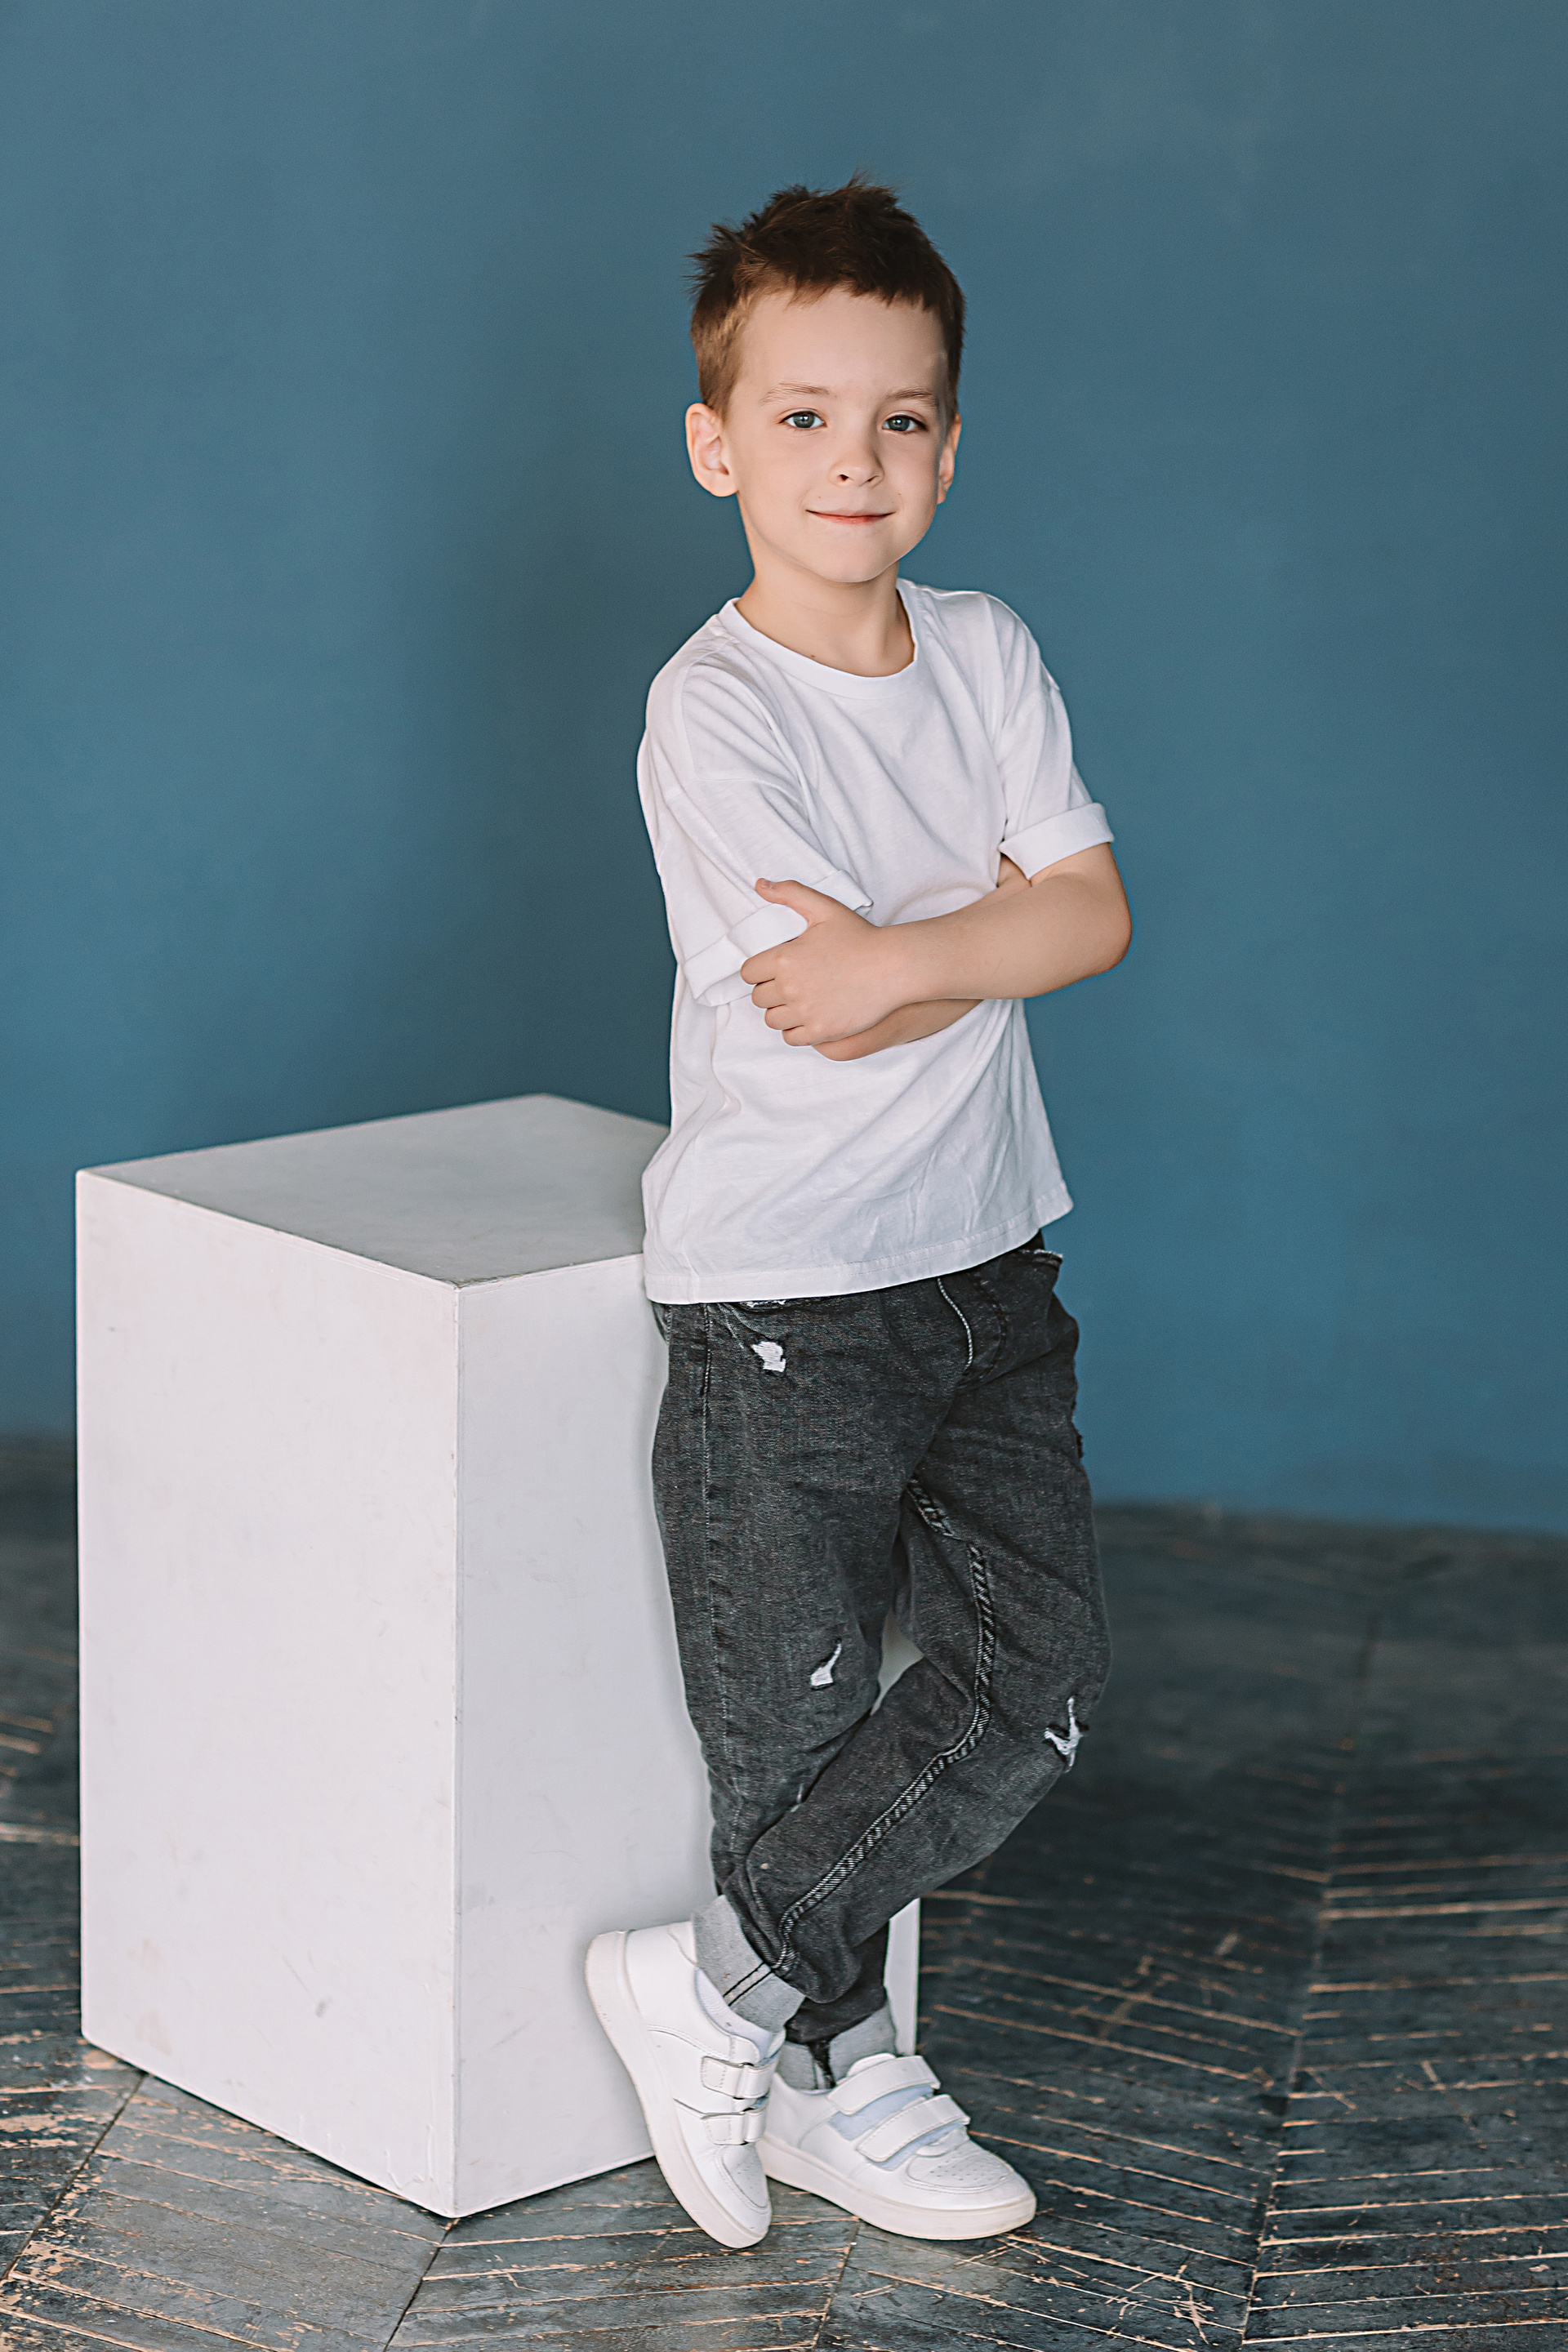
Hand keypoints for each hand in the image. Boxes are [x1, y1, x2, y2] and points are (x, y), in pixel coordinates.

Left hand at [740, 879, 908, 1046]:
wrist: (893, 966)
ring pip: (772, 1020)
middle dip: (770, 992)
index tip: (774, 970)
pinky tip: (809, 1017)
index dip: (759, 971)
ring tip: (798, 1002)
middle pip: (758, 999)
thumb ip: (790, 893)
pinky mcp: (821, 1030)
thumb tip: (760, 885)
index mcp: (785, 958)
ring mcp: (805, 1011)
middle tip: (790, 985)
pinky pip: (791, 1038)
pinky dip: (796, 1031)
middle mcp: (790, 987)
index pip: (748, 973)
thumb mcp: (825, 908)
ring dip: (781, 1012)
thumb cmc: (860, 937)